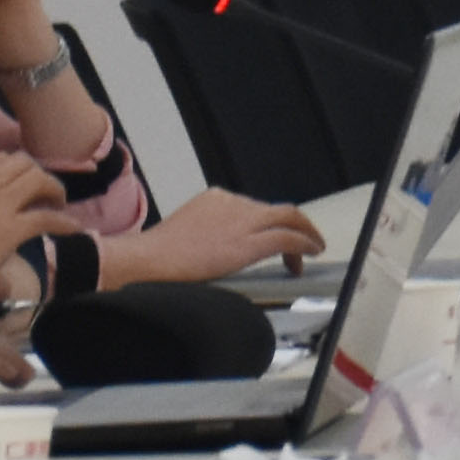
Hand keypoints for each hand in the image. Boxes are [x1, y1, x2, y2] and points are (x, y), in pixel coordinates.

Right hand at [0, 150, 79, 315]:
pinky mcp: (9, 231)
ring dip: (54, 191)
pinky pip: (47, 217)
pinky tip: (72, 230)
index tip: (26, 186)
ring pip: (38, 180)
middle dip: (39, 176)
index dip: (19, 170)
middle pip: (23, 163)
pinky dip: (65, 223)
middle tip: (46, 196)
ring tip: (58, 207)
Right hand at [103, 186, 330, 287]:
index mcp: (215, 199)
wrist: (147, 260)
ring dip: (304, 235)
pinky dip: (304, 244)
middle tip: (306, 241)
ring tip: (312, 249)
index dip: (270, 222)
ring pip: (287, 219)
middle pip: (276, 210)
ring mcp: (242, 220)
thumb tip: (217, 252)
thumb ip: (207, 235)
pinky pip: (287, 238)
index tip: (275, 235)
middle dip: (295, 225)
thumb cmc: (157, 257)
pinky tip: (310, 254)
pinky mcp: (248, 241)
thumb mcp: (186, 234)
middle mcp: (232, 203)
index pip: (254, 208)